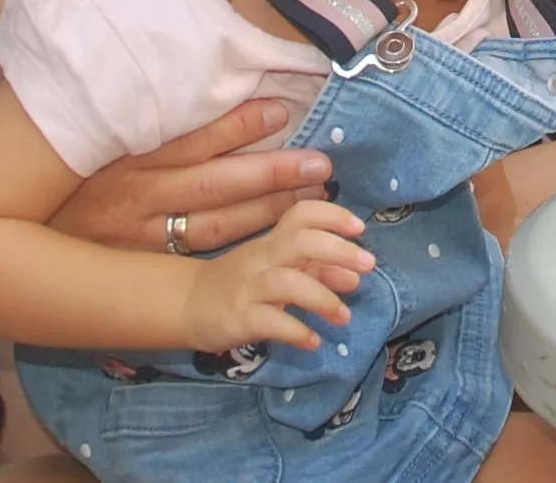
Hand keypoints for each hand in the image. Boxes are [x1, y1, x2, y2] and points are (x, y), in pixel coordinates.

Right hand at [50, 97, 333, 255]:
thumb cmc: (62, 161)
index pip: (187, 138)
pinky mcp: (141, 264)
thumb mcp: (86, 119)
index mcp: (121, 153)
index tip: (281, 108)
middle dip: (269, 175)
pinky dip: (242, 247)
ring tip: (314, 197)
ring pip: (214, 226)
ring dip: (268, 213)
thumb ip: (138, 89)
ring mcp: (137, 236)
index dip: (235, 124)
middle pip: (212, 185)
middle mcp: (131, 196)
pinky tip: (279, 237)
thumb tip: (181, 34)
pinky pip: (200, 255)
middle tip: (320, 166)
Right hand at [182, 198, 373, 353]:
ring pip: (288, 282)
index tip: (360, 228)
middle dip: (339, 251)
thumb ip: (316, 268)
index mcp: (273, 240)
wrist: (187, 304)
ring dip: (323, 298)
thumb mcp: (278, 268)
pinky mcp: (239, 318)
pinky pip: (271, 322)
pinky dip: (297, 331)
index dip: (333, 216)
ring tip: (344, 316)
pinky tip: (313, 342)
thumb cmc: (243, 282)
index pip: (302, 213)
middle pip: (301, 241)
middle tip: (368, 266)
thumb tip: (355, 274)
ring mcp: (249, 287)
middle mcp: (262, 257)